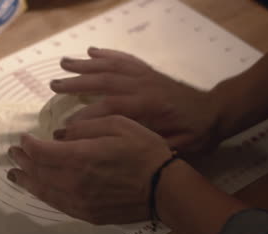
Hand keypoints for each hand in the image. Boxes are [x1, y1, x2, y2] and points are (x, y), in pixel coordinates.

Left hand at [7, 116, 172, 224]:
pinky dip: (43, 195)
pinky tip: (37, 190)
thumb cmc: (144, 151)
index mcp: (81, 156)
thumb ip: (84, 127)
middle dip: (23, 160)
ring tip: (15, 173)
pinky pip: (57, 205)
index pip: (41, 151)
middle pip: (38, 171)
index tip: (24, 138)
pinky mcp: (87, 213)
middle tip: (13, 153)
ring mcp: (79, 201)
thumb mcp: (117, 124)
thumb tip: (60, 134)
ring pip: (43, 191)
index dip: (28, 144)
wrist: (165, 188)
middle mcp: (74, 181)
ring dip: (26, 180)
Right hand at [51, 47, 220, 152]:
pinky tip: (93, 51)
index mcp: (149, 107)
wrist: (214, 113)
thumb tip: (114, 148)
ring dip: (86, 64)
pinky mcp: (148, 71)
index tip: (66, 128)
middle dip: (77, 83)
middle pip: (105, 80)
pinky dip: (108, 54)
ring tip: (64, 63)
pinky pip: (125, 59)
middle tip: (53, 86)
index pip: (111, 109)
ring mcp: (145, 75)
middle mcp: (144, 86)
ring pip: (112, 66)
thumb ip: (146, 145)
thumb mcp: (175, 146)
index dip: (87, 118)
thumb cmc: (194, 134)